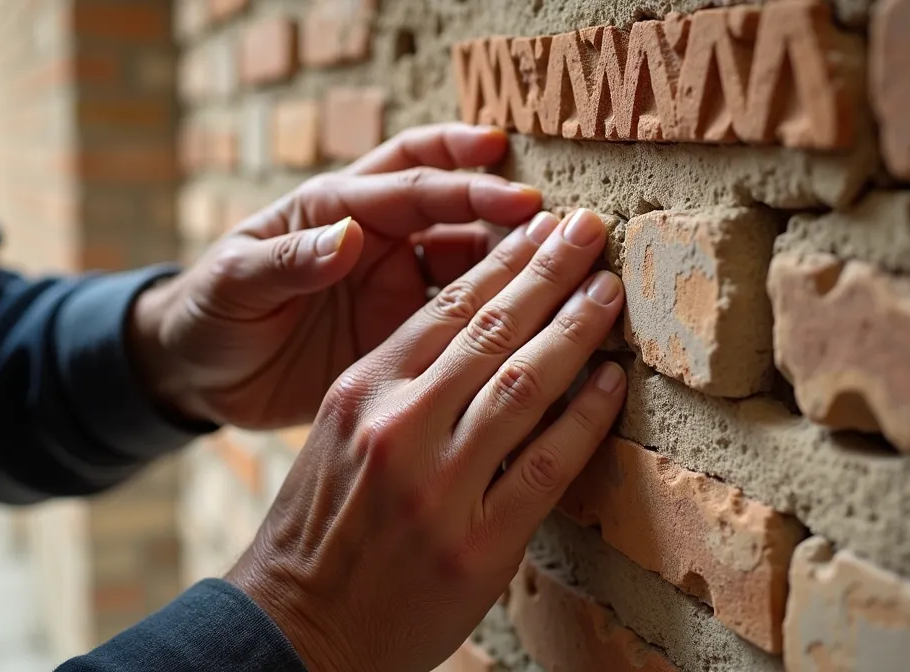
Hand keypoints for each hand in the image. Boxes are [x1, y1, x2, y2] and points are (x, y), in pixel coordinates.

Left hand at [127, 123, 542, 427]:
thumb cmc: (210, 314)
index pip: (411, 186)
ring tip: (561, 272)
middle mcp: (376, 237)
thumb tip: (350, 236)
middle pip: (454, 209)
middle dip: (505, 210)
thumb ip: (290, 260)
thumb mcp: (235, 283)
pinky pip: (460, 317)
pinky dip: (496, 316)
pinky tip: (534, 325)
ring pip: (468, 261)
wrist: (200, 375)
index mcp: (335, 208)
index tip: (517, 197)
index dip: (465, 186)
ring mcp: (395, 285)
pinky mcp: (403, 332)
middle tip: (559, 224)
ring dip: (511, 262)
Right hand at [224, 209, 625, 670]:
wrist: (297, 627)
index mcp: (361, 391)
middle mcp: (398, 428)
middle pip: (491, 330)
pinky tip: (612, 381)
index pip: (447, 308)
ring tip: (610, 290)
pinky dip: (585, 417)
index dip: (505, 261)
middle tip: (590, 230)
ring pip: (523, 384)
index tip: (545, 227)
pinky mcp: (477, 544)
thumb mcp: (339, 433)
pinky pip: (546, 465)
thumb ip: (400, 381)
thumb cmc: (322, 528)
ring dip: (576, 330)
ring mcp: (439, 487)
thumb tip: (481, 330)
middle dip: (549, 271)